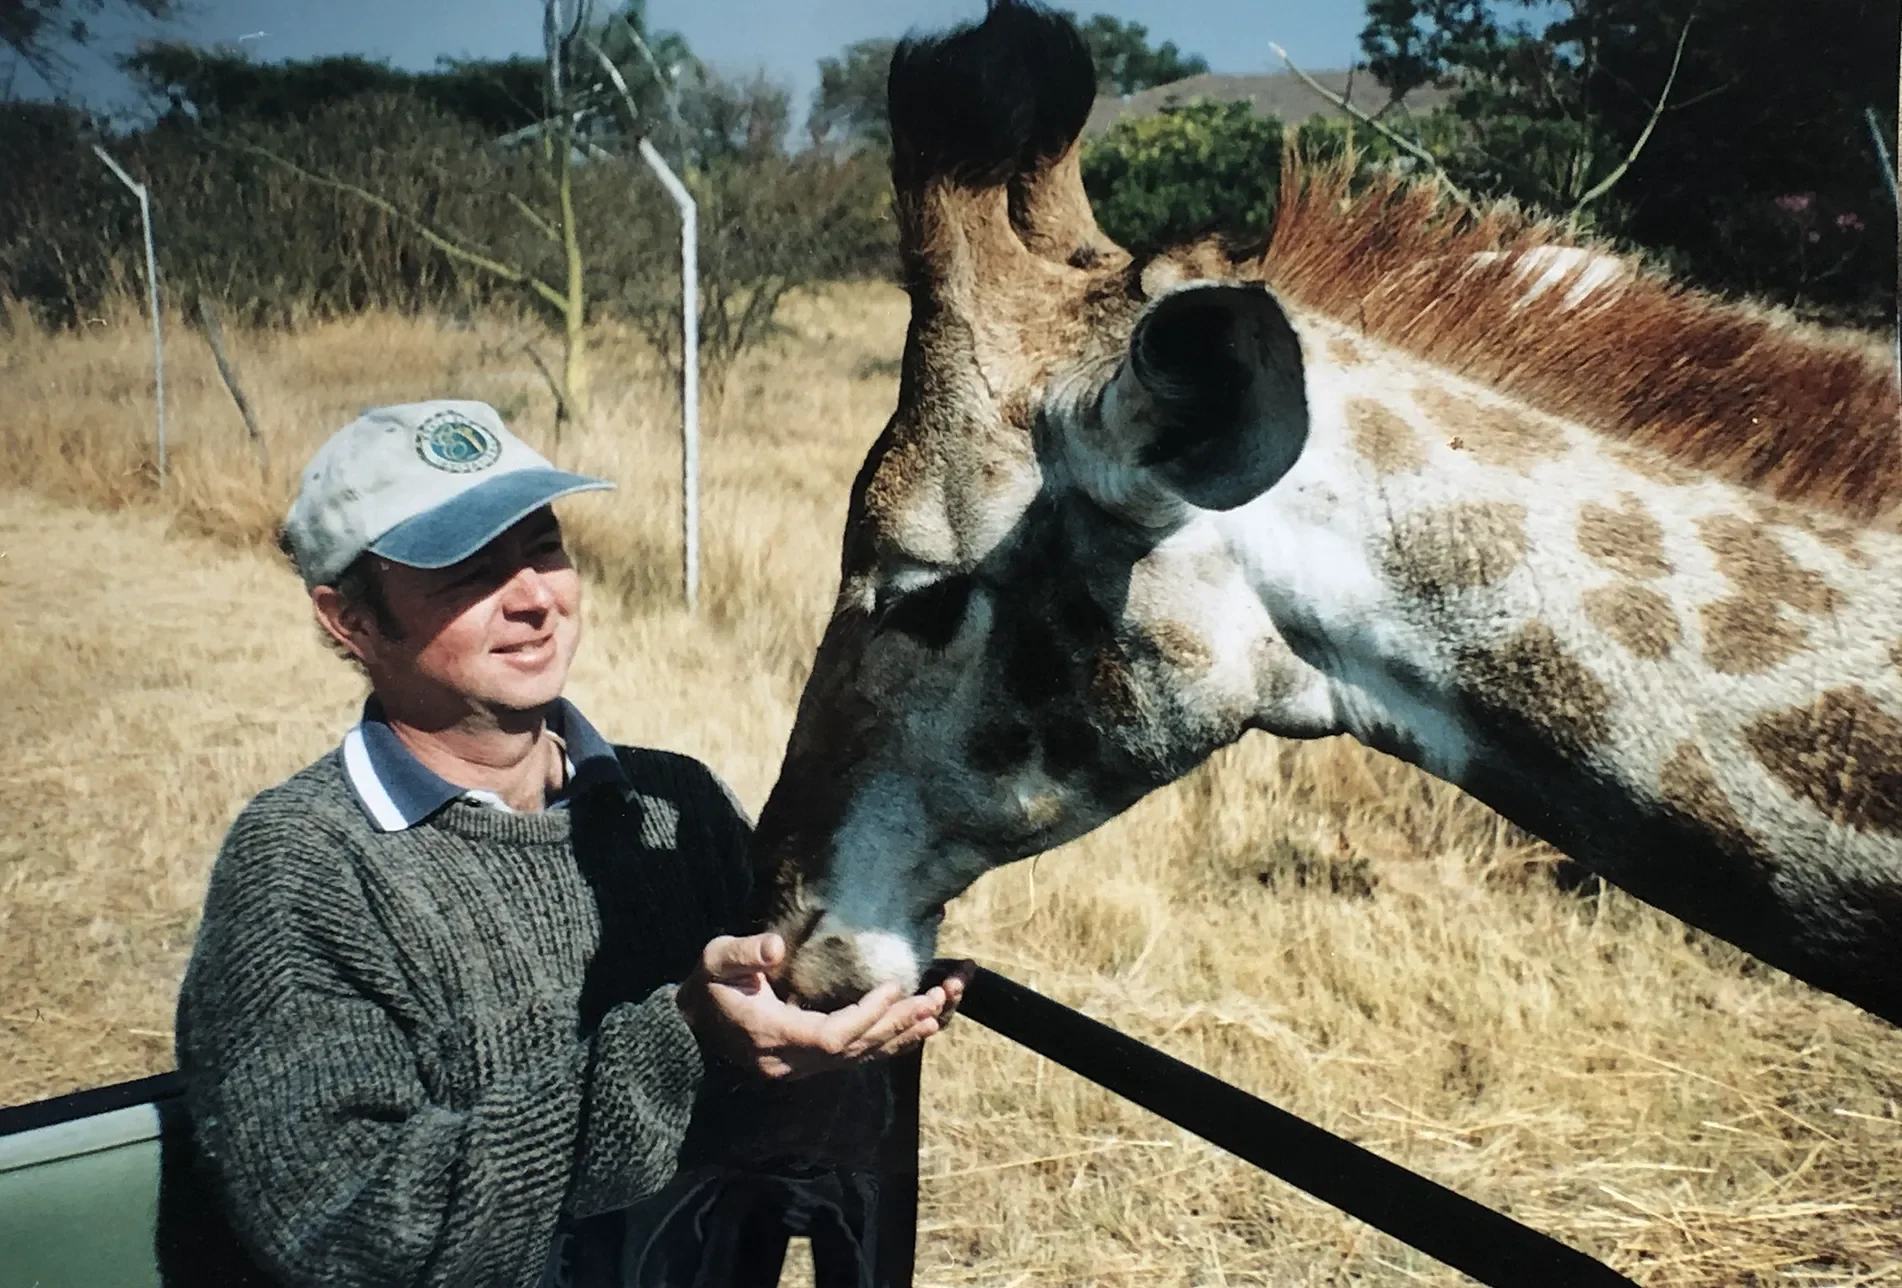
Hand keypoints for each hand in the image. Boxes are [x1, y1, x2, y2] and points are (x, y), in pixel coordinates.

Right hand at [675, 933, 967, 1079]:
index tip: (894, 986)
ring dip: (896, 1038)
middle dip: (894, 1026)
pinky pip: (852, 1061)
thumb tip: (777, 946)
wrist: (688, 1026)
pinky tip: (908, 1033)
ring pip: (857, 1060)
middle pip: (853, 1051)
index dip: (866, 1014)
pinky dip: (882, 1046)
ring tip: (933, 1017)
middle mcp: (790, 1063)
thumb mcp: (717, 960)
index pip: (832, 1035)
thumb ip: (746, 953)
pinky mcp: (805, 1066)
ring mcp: (798, 1069)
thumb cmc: (707, 986)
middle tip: (931, 1001)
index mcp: (773, 1035)